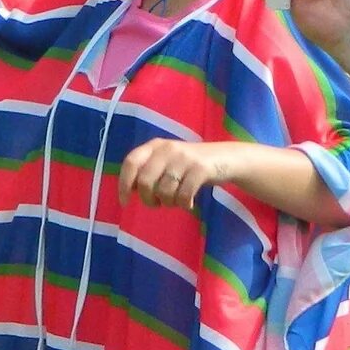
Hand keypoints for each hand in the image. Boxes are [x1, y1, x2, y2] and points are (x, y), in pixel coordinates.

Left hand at [117, 136, 248, 209]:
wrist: (226, 158)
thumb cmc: (190, 165)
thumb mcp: (167, 163)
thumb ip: (148, 172)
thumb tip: (129, 190)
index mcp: (155, 145)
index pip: (131, 162)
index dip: (124, 184)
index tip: (125, 202)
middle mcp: (168, 148)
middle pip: (145, 181)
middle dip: (148, 199)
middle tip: (158, 203)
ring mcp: (185, 157)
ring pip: (165, 191)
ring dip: (169, 203)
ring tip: (176, 201)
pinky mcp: (201, 168)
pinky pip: (183, 195)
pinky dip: (184, 204)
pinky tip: (188, 203)